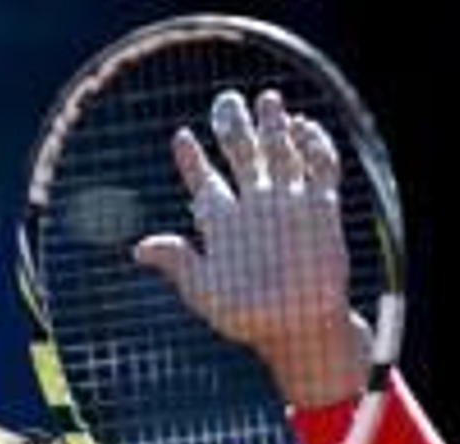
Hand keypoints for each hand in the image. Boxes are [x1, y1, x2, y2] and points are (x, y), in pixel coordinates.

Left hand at [133, 89, 368, 405]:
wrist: (298, 329)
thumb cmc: (248, 318)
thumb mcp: (204, 292)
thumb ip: (178, 263)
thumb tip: (139, 249)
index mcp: (221, 224)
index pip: (204, 182)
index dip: (192, 159)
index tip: (182, 137)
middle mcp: (253, 207)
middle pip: (241, 154)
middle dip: (233, 126)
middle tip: (226, 101)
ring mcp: (288, 203)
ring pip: (279, 151)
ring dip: (273, 125)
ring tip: (266, 98)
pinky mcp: (321, 207)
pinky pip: (319, 165)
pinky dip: (312, 143)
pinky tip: (301, 126)